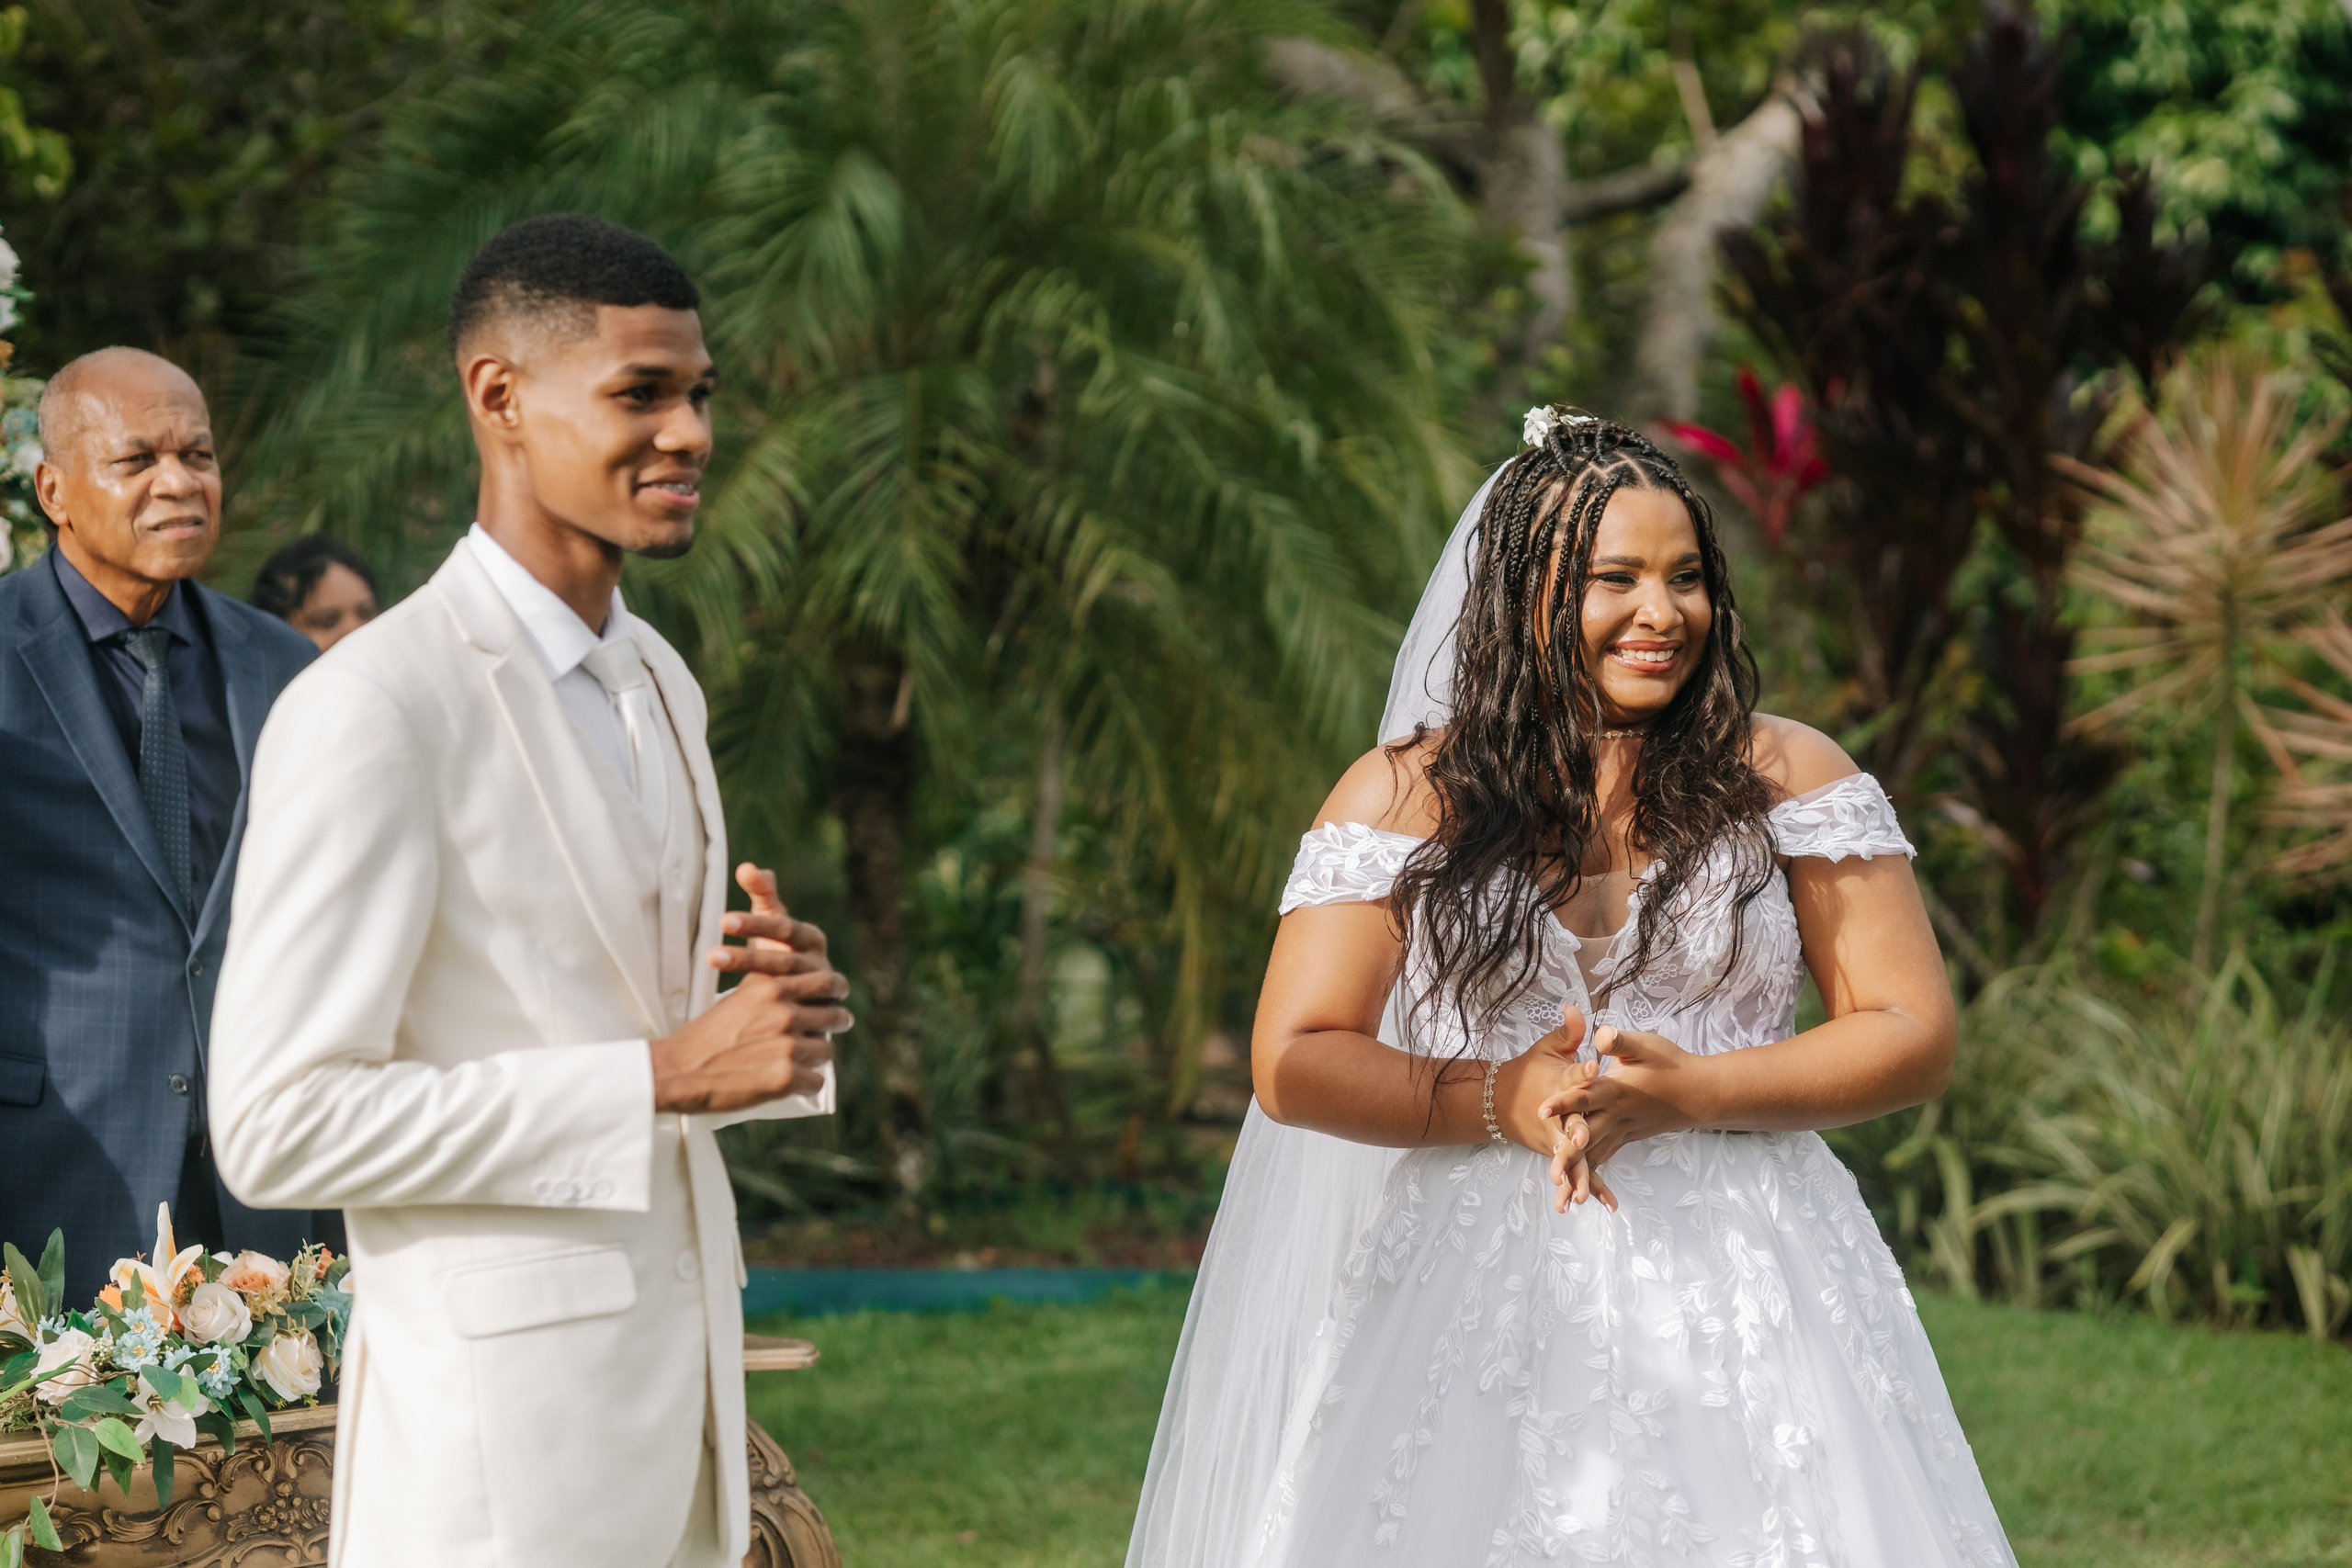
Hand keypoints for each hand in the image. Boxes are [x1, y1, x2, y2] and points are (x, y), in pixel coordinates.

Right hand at [648, 865, 851, 1112]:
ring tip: (803, 1059)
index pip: (823, 982)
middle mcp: (784, 1012)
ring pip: (825, 1050)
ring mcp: (787, 1045)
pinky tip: (793, 1084)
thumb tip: (794, 991)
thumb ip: (768, 991)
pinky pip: (815, 1081)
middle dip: (837, 1020)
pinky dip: (805, 1085)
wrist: (677, 1070)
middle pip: (833, 1014)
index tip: (836, 996)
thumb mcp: (738, 998)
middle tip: (841, 1023)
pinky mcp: (785, 1077)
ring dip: (815, 1056)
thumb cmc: (705, 1036)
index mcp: (771, 987)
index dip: (833, 991)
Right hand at [1489, 1011, 1609, 1212]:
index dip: (1581, 1069)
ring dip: (1578, 1173)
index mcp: (1556, 1084)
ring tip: (1588, 1195)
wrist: (1500, 1102)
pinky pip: (1573, 1171)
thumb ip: (1567, 1032)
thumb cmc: (1530, 1072)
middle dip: (1575, 1130)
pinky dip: (1586, 1186)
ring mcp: (1553, 1136)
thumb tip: (1576, 1006)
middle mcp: (1555, 1114)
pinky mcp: (1555, 1151)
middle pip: (1566, 1122)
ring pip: (1568, 1155)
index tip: (1593, 1066)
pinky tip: (1603, 1204)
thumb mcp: (1547, 1049)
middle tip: (1585, 1137)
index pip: (1570, 1075)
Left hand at [1540, 1026, 1714, 1210]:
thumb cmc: (1671, 1064)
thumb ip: (1620, 1041)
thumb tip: (1600, 1032)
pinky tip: (1578, 1193)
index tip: (1542, 1109)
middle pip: (1588, 1137)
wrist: (1699, 1093)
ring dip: (1579, 1175)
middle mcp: (1617, 1116)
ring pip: (1596, 1155)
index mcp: (1617, 1090)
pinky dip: (1593, 1177)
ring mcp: (1622, 1131)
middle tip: (1551, 1173)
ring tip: (1561, 1196)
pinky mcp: (1625, 1138)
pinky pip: (1605, 1159)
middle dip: (1569, 1155)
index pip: (1586, 1096)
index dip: (1564, 1100)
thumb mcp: (1646, 1045)